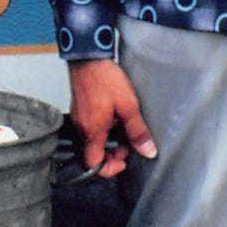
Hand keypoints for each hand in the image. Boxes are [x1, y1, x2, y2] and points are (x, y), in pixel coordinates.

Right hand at [68, 58, 156, 178]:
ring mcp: (78, 118)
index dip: (109, 169)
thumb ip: (138, 131)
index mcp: (92, 131)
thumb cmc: (104, 78)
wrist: (87, 57)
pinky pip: (88, 129)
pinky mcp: (79, 109)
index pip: (93, 165)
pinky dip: (100, 130)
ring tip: (120, 129)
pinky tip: (112, 118)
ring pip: (90, 142)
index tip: (123, 160)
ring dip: (106, 142)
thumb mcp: (128, 106)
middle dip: (110, 154)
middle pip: (91, 154)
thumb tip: (147, 150)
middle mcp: (81, 128)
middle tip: (125, 144)